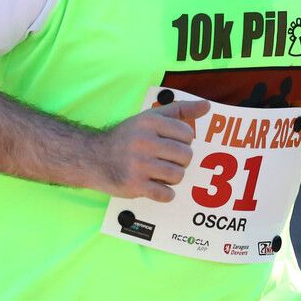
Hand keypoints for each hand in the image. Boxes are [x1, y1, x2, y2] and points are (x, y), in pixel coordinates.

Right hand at [93, 98, 210, 201]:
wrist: (94, 158)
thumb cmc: (128, 138)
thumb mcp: (151, 118)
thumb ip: (180, 110)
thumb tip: (207, 106)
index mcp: (150, 123)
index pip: (188, 134)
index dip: (184, 142)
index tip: (172, 144)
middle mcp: (144, 142)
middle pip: (186, 156)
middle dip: (181, 161)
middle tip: (168, 161)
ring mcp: (139, 164)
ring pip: (178, 176)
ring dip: (173, 178)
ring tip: (161, 173)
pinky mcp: (134, 185)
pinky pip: (165, 194)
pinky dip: (165, 194)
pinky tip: (156, 186)